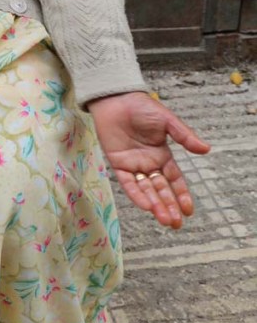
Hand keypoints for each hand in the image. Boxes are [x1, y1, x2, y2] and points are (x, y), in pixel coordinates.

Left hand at [87, 91, 210, 228]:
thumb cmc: (141, 107)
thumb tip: (206, 149)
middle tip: (176, 223)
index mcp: (162, 155)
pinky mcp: (118, 164)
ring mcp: (133, 165)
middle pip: (161, 189)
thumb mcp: (167, 120)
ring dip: (155, 204)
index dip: (181, 194)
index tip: (189, 210)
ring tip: (165, 220)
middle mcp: (148, 163)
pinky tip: (146, 206)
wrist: (116, 99)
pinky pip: (128, 183)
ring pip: (146, 190)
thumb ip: (184, 136)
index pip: (174, 179)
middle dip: (169, 206)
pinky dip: (137, 195)